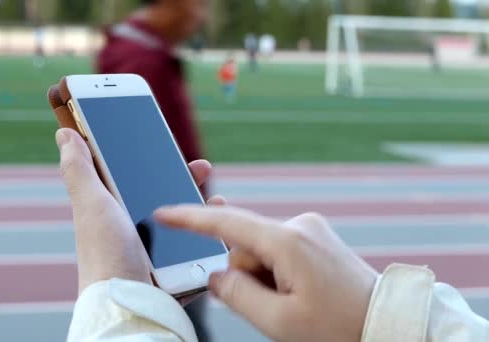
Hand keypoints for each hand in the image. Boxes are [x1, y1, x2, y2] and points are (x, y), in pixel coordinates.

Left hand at [56, 128, 223, 292]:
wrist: (127, 304)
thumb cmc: (104, 255)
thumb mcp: (91, 205)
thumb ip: (79, 170)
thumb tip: (64, 133)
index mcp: (113, 210)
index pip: (132, 175)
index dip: (149, 157)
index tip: (167, 143)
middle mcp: (133, 228)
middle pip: (164, 195)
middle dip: (184, 177)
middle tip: (201, 167)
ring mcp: (155, 250)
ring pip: (184, 219)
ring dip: (202, 204)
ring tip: (215, 199)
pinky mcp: (173, 268)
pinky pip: (197, 246)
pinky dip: (210, 234)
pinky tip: (219, 227)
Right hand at [154, 206, 377, 341]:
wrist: (388, 323)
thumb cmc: (340, 327)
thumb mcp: (280, 322)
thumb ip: (237, 295)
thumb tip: (216, 276)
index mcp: (287, 242)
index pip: (226, 223)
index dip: (190, 219)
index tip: (163, 213)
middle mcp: (298, 225)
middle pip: (244, 245)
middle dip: (247, 275)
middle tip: (274, 307)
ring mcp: (309, 229)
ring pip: (261, 251)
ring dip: (264, 278)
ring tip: (295, 303)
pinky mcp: (315, 237)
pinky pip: (278, 251)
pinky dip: (277, 272)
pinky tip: (300, 292)